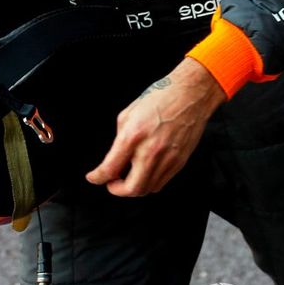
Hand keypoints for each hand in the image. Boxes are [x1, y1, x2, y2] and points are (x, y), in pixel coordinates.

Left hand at [85, 57, 225, 196]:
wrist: (190, 95)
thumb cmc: (160, 98)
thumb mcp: (129, 113)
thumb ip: (120, 138)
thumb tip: (115, 157)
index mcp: (133, 135)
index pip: (110, 168)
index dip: (97, 177)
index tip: (94, 178)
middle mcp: (150, 150)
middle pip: (131, 189)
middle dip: (116, 189)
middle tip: (112, 182)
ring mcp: (167, 158)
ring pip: (147, 189)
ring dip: (134, 187)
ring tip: (129, 176)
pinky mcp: (179, 162)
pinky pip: (161, 183)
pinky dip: (149, 183)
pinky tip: (145, 171)